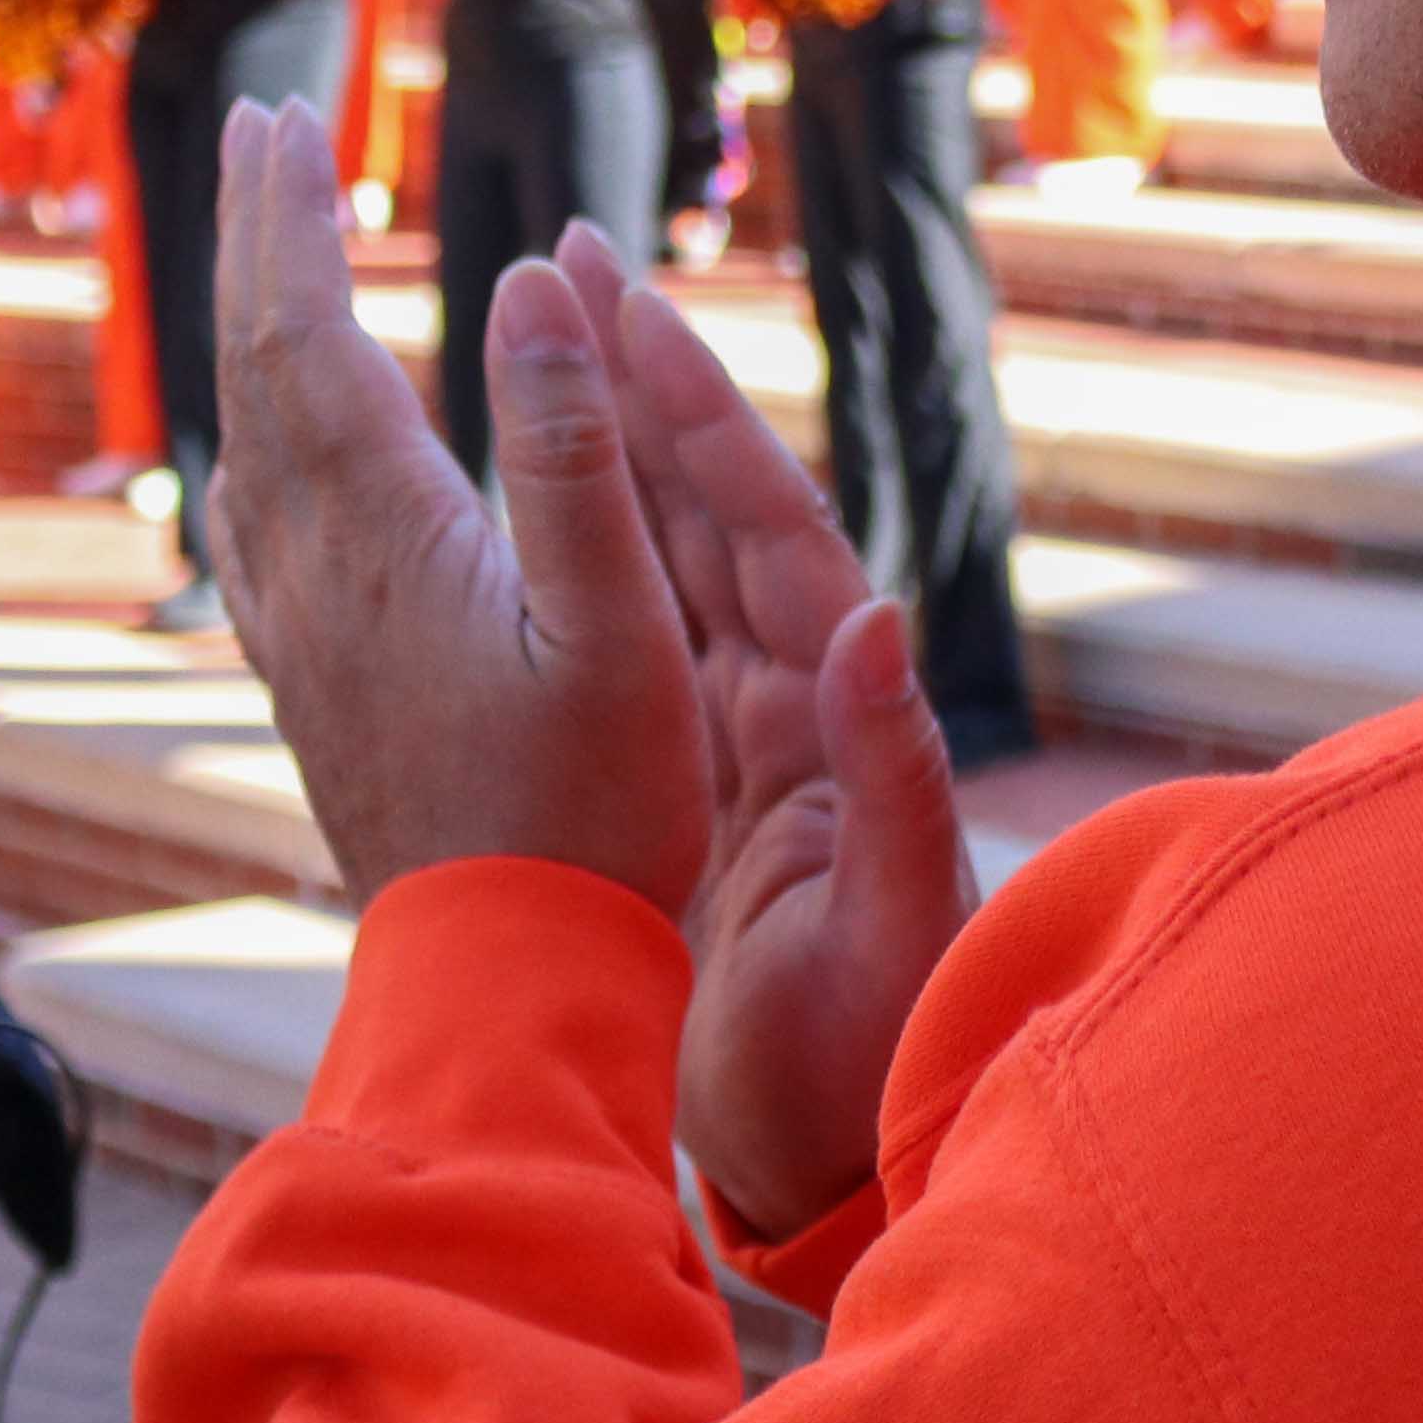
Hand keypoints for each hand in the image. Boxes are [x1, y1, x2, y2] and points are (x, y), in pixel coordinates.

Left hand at [200, 101, 707, 913]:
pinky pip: (257, 524)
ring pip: (245, 445)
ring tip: (264, 259)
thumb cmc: (590, 811)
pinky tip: (268, 454)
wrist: (501, 980)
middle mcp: (314, 572)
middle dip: (253, 245)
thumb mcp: (620, 621)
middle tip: (259, 138)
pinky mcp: (315, 687)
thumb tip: (528, 277)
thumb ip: (573, 445)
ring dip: (251, 333)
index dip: (285, 223)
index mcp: (385, 534)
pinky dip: (260, 438)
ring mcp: (301, 635)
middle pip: (255, 372)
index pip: (305, 336)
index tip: (282, 121)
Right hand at [565, 254, 973, 1245]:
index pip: (769, 534)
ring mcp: (740, 741)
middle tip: (575, 263)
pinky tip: (522, 506)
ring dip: (609, 451)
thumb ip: (900, 780)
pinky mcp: (689, 793)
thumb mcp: (894, 925)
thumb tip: (877, 620)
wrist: (851, 1159)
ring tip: (547, 335)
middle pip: (710, 516)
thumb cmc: (884, 1054)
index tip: (634, 308)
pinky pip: (629, 650)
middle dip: (643, 390)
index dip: (702, 420)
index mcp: (838, 715)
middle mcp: (794, 703)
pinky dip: (582, 567)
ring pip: (661, 564)